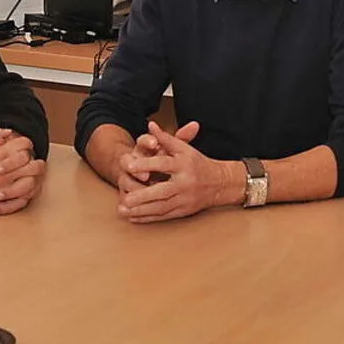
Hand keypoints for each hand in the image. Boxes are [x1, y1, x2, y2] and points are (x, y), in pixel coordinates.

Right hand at [0, 125, 33, 211]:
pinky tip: (25, 188)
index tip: (23, 145)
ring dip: (34, 177)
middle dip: (35, 159)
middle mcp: (4, 173)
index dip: (26, 142)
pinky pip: (22, 199)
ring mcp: (3, 188)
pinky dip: (27, 193)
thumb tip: (8, 132)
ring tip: (31, 173)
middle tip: (31, 159)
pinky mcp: (1, 201)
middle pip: (33, 165)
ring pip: (31, 183)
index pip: (24, 146)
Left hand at [117, 121, 241, 222]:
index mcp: (183, 165)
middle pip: (161, 191)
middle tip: (125, 198)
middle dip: (142, 196)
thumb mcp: (184, 148)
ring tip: (123, 210)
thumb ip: (165, 138)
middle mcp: (184, 183)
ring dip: (141, 211)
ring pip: (161, 207)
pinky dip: (147, 218)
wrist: (220, 183)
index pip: (162, 164)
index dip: (145, 164)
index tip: (128, 165)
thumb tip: (150, 125)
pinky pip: (163, 216)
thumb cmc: (197, 163)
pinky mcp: (183, 212)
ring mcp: (184, 200)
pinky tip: (133, 217)